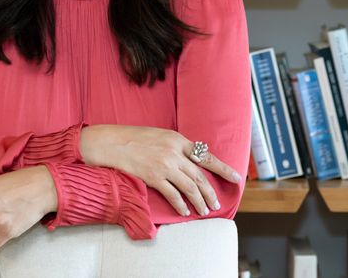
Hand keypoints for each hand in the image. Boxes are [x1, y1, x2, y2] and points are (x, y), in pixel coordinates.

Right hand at [80, 125, 241, 216]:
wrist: (111, 143)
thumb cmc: (133, 138)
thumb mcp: (159, 135)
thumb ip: (175, 147)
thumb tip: (190, 160)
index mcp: (177, 139)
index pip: (206, 156)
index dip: (223, 168)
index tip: (236, 177)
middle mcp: (174, 152)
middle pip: (200, 176)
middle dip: (211, 193)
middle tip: (216, 204)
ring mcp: (164, 165)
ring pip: (190, 188)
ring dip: (199, 202)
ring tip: (204, 211)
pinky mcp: (153, 177)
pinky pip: (173, 194)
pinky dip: (181, 205)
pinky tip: (185, 211)